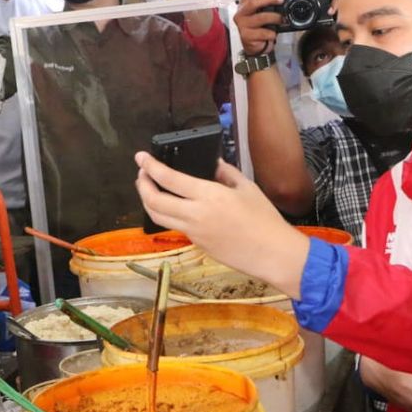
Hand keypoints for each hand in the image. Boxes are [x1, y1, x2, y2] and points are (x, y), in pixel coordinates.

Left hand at [134, 153, 308, 289]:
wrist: (271, 253)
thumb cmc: (264, 219)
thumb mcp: (247, 188)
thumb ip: (226, 173)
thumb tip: (214, 164)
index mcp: (208, 195)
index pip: (168, 179)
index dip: (150, 166)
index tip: (140, 157)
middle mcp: (195, 214)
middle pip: (153, 201)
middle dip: (142, 185)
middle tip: (142, 174)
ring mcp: (193, 232)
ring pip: (158, 217)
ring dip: (148, 201)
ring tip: (149, 189)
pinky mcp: (196, 244)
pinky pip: (175, 226)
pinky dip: (167, 213)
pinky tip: (172, 206)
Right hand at [234, 0, 281, 56]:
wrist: (255, 47)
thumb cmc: (259, 28)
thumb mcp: (263, 13)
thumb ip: (269, 4)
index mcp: (245, 4)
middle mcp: (242, 13)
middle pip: (254, 2)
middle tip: (281, 0)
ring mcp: (243, 25)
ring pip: (261, 18)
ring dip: (275, 18)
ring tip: (282, 19)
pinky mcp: (246, 36)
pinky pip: (264, 32)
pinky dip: (272, 33)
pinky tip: (273, 33)